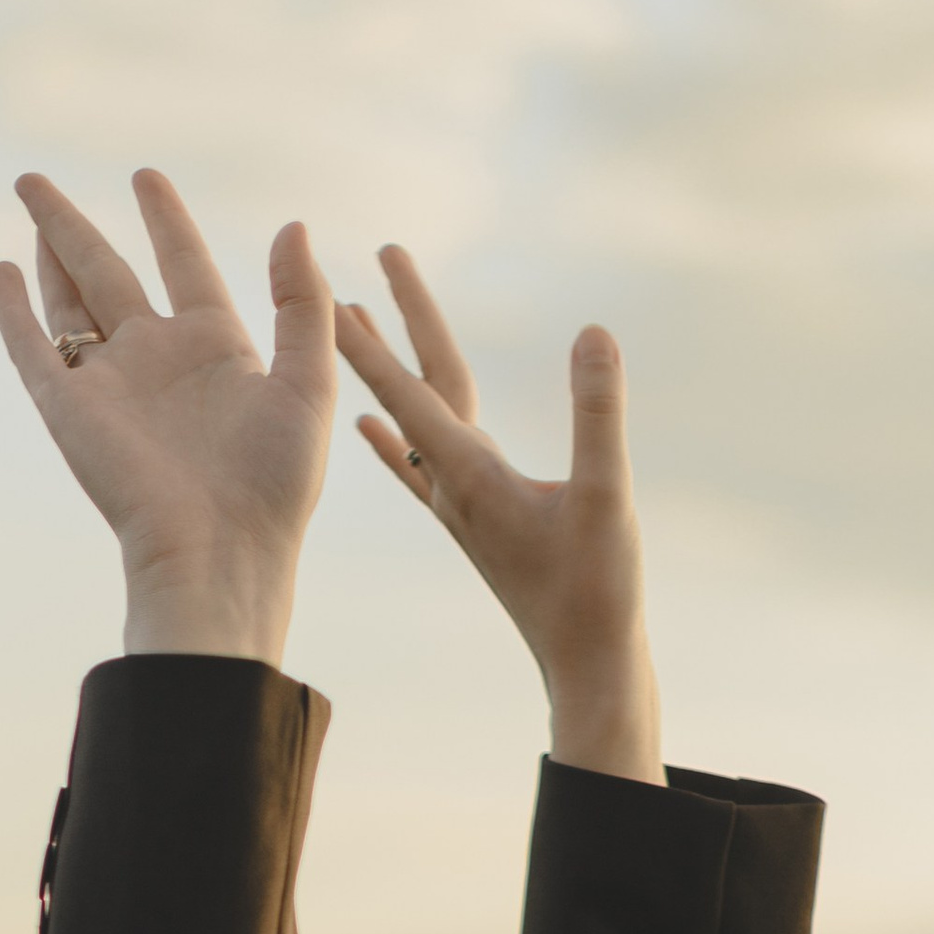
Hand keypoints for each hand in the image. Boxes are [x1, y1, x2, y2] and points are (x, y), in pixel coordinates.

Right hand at [0, 170, 336, 666]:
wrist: (218, 553)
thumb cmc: (273, 484)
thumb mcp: (307, 383)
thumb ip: (302, 304)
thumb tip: (293, 226)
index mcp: (213, 351)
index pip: (184, 266)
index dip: (165, 221)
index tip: (146, 177)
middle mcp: (155, 361)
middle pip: (106, 273)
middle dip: (74, 225)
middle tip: (37, 180)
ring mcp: (109, 384)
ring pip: (68, 300)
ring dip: (47, 250)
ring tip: (27, 202)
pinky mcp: (69, 410)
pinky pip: (33, 350)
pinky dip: (12, 312)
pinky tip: (1, 272)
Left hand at [337, 254, 661, 783]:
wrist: (585, 665)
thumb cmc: (598, 589)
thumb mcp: (607, 495)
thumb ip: (597, 414)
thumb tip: (592, 332)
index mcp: (471, 475)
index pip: (407, 392)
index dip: (368, 340)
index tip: (326, 289)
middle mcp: (452, 486)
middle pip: (410, 389)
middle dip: (383, 327)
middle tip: (354, 269)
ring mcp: (458, 505)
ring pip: (412, 419)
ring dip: (383, 368)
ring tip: (354, 320)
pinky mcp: (472, 522)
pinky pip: (417, 467)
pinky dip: (389, 438)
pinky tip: (365, 426)